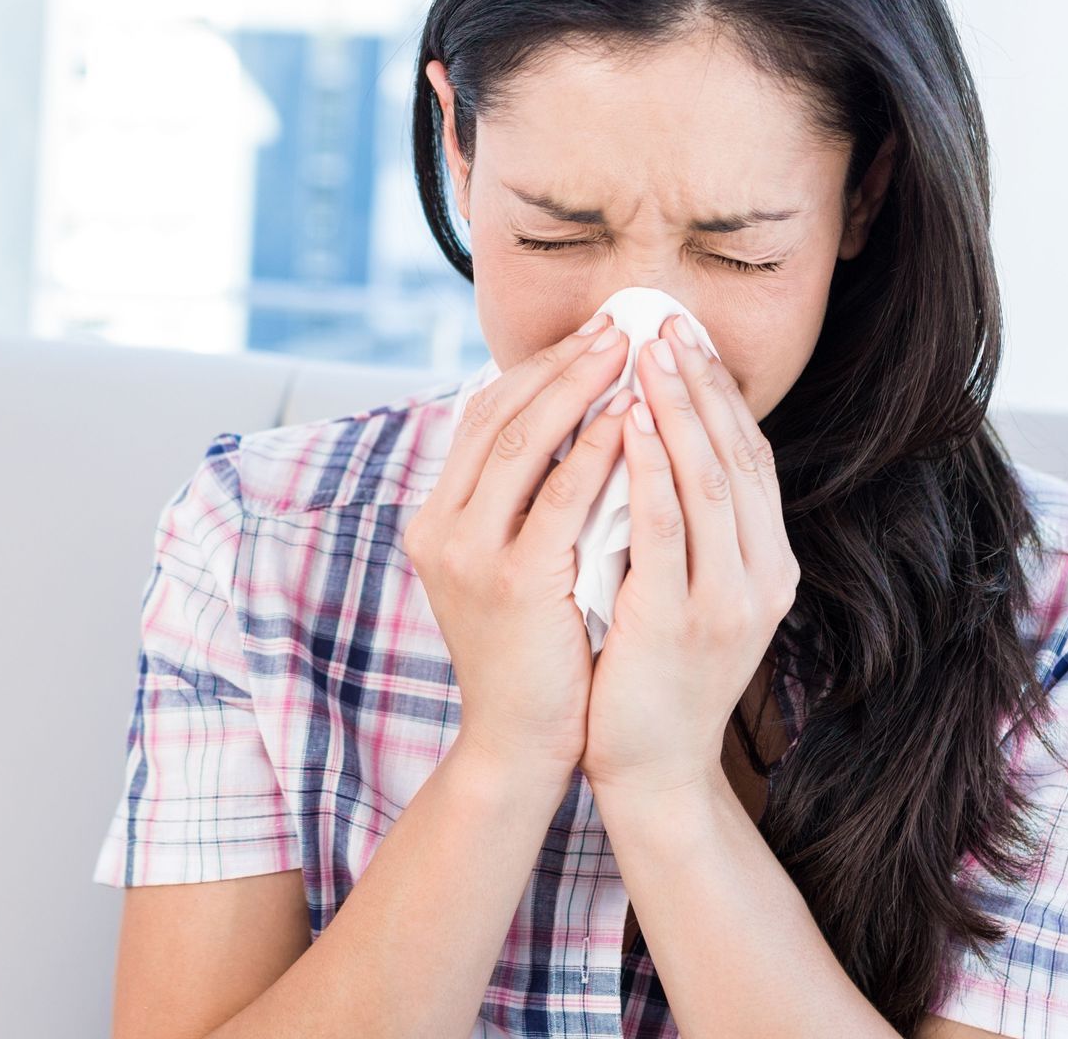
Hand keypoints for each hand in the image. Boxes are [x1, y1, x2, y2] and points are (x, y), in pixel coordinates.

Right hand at [405, 312, 636, 792]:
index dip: (537, 368)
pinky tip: (630, 418)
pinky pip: (558, 497)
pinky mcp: (512, 581)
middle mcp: (440, 526)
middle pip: (497, 413)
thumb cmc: (532, 655)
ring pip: (522, 442)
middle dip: (560, 361)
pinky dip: (593, 450)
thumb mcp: (512, 566)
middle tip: (617, 321)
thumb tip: (577, 429)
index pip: (482, 415)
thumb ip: (525, 506)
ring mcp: (469, 553)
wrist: (516, 745)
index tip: (592, 334)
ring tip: (628, 348)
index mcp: (437, 518)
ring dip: (579, 386)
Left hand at [577, 313, 801, 801]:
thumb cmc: (650, 676)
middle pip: (737, 454)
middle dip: (699, 382)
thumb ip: (681, 530)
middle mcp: (762, 576)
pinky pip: (665, 531)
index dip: (718, 392)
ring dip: (677, 408)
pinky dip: (649, 471)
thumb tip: (649, 445)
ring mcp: (727, 601)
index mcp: (766, 564)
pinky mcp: (680, 623)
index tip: (683, 335)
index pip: (748, 456)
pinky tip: (627, 425)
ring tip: (647, 350)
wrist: (653, 772)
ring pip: (709, 481)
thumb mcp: (681, 590)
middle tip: (665, 319)